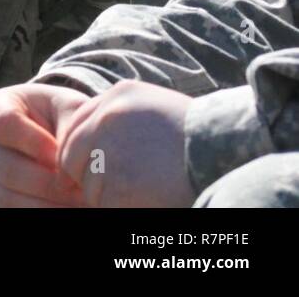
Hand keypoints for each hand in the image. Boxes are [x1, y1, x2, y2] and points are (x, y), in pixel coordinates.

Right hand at [0, 83, 89, 207]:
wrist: (56, 134)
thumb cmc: (63, 115)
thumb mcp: (70, 108)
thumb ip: (69, 127)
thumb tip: (65, 171)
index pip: (3, 124)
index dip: (33, 142)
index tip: (61, 153)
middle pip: (6, 168)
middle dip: (48, 181)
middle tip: (81, 185)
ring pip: (9, 195)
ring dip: (49, 201)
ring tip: (80, 199)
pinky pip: (16, 209)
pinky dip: (46, 209)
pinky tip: (70, 206)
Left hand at [56, 80, 194, 207]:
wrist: (231, 155)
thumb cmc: (202, 138)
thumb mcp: (159, 107)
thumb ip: (123, 115)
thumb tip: (94, 137)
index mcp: (119, 95)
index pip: (76, 124)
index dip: (80, 148)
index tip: (86, 165)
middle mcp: (107, 117)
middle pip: (72, 153)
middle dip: (84, 173)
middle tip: (110, 187)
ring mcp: (108, 149)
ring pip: (88, 182)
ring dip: (105, 194)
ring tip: (141, 191)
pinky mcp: (115, 184)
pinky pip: (101, 203)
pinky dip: (116, 208)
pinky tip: (141, 202)